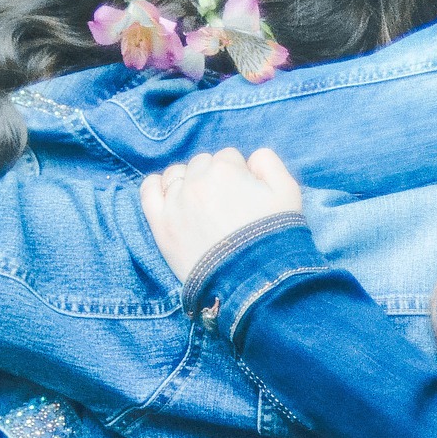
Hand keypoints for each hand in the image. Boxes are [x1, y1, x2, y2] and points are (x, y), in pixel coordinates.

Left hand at [140, 148, 302, 282]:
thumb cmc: (273, 236)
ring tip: (202, 205)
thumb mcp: (288, 191)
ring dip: (188, 181)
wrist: (253, 280)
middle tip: (226, 205)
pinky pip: (148, 191)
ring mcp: (175, 202)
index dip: (239, 174)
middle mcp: (197, 181)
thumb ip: (268, 162)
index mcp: (226, 169)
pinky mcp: (161, 225)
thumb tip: (251, 159)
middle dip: (214, 178)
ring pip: (176, 175)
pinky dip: (156, 186)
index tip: (245, 195)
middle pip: (202, 164)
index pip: (229, 157)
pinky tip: (168, 194)